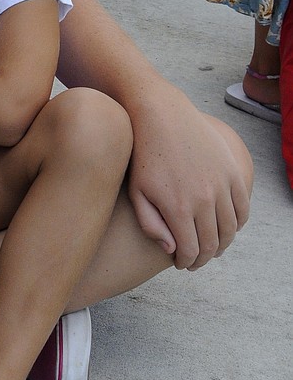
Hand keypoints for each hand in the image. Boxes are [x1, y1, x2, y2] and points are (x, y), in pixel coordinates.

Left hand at [127, 89, 251, 269]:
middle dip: (204, 258)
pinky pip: (243, 208)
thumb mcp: (137, 192)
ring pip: (230, 229)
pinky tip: (226, 227)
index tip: (181, 263)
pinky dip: (238, 223)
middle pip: (213, 244)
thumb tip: (172, 249)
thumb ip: (151, 226)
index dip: (187, 262)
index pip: (191, 250)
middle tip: (195, 261)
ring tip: (210, 247)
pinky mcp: (232, 171)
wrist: (162, 116)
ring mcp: (222, 184)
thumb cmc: (144, 155)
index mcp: (179, 207)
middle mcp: (205, 199)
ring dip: (223, 244)